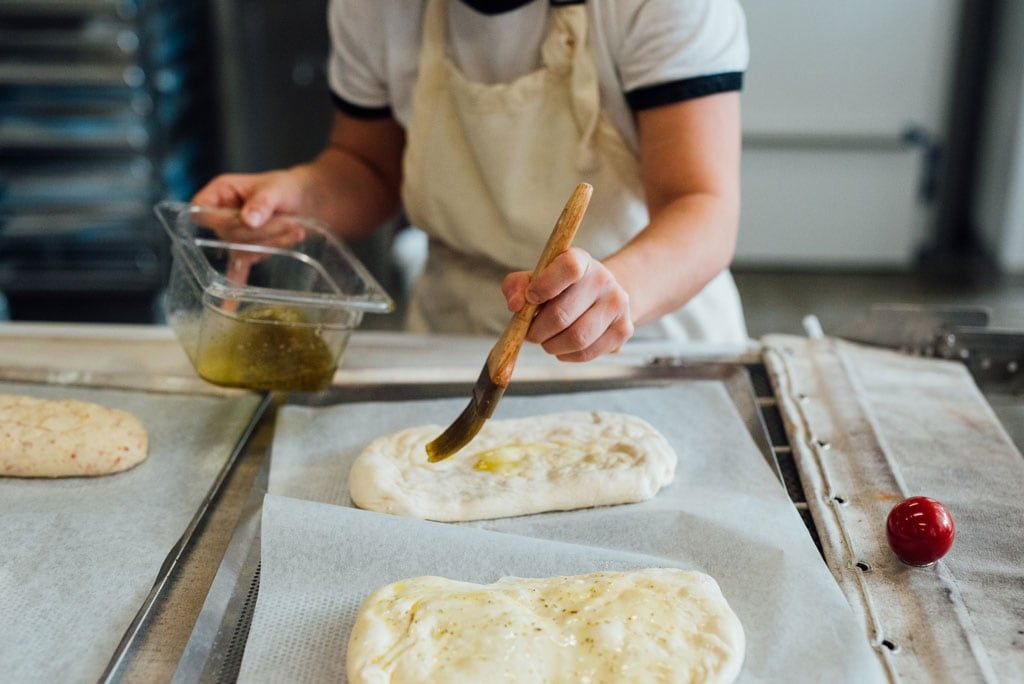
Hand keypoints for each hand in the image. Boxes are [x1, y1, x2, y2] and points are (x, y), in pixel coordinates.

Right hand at [192, 167, 315, 289]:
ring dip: (271, 244)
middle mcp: (219, 217)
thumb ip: (262, 202)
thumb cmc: (285, 188)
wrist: (304, 200)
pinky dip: (235, 286)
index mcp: (219, 193)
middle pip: (228, 233)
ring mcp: (231, 237)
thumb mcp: (276, 189)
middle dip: (261, 231)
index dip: (216, 219)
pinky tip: (227, 308)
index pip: (200, 210)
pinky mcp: (245, 252)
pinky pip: (237, 270)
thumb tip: (249, 220)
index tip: (242, 221)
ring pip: (243, 249)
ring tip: (294, 230)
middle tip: (288, 223)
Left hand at [502, 248, 633, 361]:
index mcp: (580, 260)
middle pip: (562, 315)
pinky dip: (566, 355)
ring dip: (551, 346)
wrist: (600, 296)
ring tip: (546, 340)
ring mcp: (617, 305)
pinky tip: (563, 346)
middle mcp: (603, 279)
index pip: (568, 268)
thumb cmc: (559, 288)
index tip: (531, 298)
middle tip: (530, 332)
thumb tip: (515, 305)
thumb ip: (517, 286)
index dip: (544, 286)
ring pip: (576, 338)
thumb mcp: (536, 279)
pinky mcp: (623, 330)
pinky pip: (586, 353)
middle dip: (537, 330)